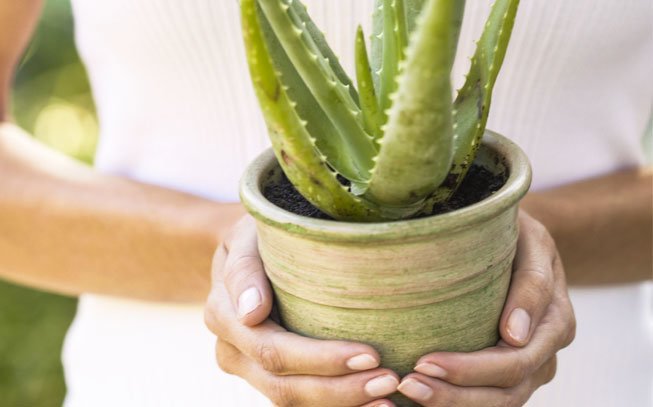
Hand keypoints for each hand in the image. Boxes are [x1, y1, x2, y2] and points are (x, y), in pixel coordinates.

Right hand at [204, 216, 399, 406]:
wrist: (247, 252)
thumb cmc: (257, 236)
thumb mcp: (247, 236)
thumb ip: (244, 269)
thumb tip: (252, 312)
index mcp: (225, 317)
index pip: (274, 350)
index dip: (322, 359)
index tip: (371, 354)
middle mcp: (233, 352)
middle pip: (284, 386)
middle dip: (340, 389)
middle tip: (389, 380)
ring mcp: (251, 370)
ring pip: (293, 402)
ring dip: (343, 403)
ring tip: (389, 400)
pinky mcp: (271, 376)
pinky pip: (302, 401)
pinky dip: (337, 404)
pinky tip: (373, 404)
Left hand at [397, 211, 575, 405]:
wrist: (518, 238)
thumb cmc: (518, 232)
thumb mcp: (530, 239)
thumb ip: (532, 283)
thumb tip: (515, 336)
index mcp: (556, 323)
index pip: (514, 362)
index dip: (470, 369)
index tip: (424, 361)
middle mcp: (545, 354)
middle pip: (505, 392)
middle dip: (454, 394)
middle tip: (408, 383)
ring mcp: (528, 370)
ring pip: (496, 403)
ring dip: (450, 403)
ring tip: (409, 390)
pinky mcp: (507, 374)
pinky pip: (484, 399)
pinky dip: (453, 401)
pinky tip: (418, 397)